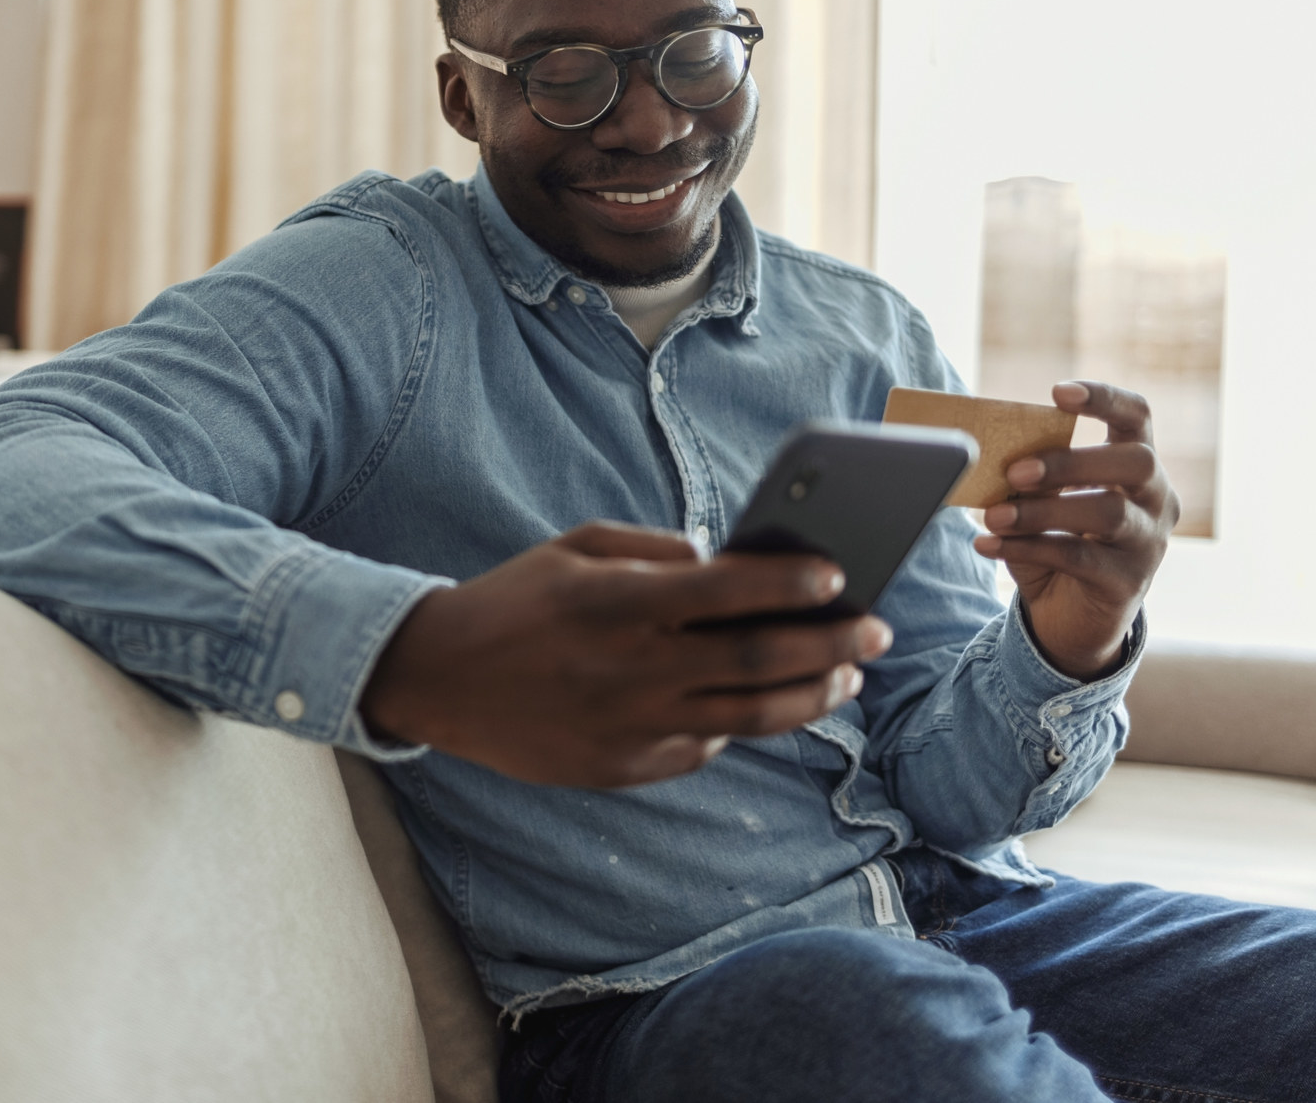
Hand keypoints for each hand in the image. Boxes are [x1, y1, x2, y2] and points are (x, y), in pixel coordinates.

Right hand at [360, 522, 891, 787]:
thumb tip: (728, 561)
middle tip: (877, 630)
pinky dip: (741, 726)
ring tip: (846, 679)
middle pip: (759, 659)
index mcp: (620, 601)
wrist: (438, 678)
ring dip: (811, 696)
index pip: (730, 591)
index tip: (840, 577)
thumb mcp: (576, 548)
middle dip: (832, 643)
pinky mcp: (623, 768)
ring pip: (749, 718)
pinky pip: (703, 748)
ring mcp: (630, 724)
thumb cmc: (515, 599)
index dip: (793, 585)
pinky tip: (764, 705)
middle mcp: (632, 666)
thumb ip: (655, 549)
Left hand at [974, 381, 1178, 679]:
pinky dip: (1027, 547)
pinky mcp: (1129, 582)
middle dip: (1072, 460)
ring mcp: (1149, 543)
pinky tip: (986, 545)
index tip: (1058, 392)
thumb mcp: (1042, 503)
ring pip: (1109, 512)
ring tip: (992, 515)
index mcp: (1137, 467)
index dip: (1105, 398)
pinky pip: (1079, 557)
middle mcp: (1156, 500)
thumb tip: (988, 451)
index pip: (1138, 417)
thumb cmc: (1055, 544)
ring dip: (1043, 510)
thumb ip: (1030, 476)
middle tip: (1016, 470)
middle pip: (1136, 462)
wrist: (1071, 620)